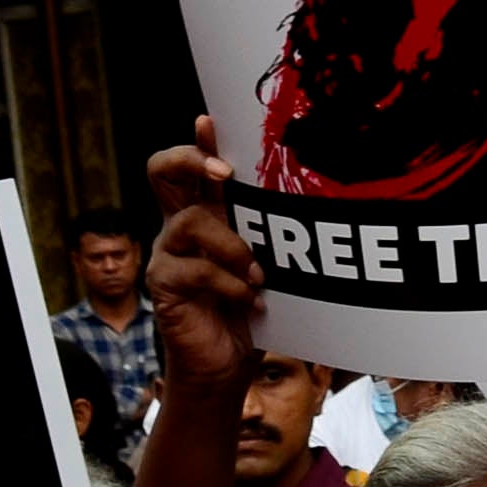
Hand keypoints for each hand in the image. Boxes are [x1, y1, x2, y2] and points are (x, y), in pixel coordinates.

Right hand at [143, 114, 264, 403]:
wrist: (225, 364)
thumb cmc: (252, 307)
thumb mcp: (272, 263)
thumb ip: (278, 233)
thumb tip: (324, 199)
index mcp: (205, 211)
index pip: (189, 164)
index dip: (197, 140)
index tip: (212, 122)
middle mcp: (180, 225)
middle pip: (162, 170)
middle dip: (190, 159)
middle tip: (222, 171)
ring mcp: (168, 253)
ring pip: (190, 221)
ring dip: (232, 244)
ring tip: (260, 272)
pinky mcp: (165, 285)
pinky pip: (196, 271)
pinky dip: (231, 284)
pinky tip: (253, 299)